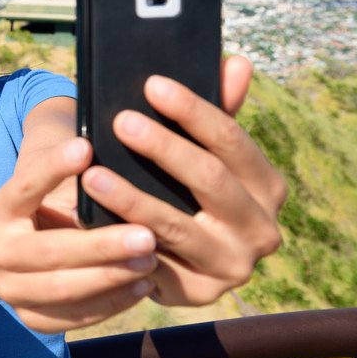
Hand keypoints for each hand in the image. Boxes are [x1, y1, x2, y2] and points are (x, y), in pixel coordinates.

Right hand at [0, 137, 160, 332]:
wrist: (15, 258)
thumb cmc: (47, 210)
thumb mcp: (51, 189)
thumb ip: (76, 184)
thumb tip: (116, 174)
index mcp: (0, 209)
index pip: (25, 186)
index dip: (54, 167)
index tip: (87, 147)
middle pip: (50, 250)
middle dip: (101, 245)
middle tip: (147, 235)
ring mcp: (10, 288)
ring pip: (63, 288)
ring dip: (111, 277)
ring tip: (150, 261)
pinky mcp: (31, 317)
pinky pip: (74, 316)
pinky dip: (112, 302)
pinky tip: (142, 285)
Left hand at [79, 56, 284, 305]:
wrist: (164, 255)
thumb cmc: (180, 189)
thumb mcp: (198, 152)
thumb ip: (215, 114)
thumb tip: (236, 64)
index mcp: (266, 188)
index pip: (233, 141)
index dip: (194, 111)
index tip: (153, 85)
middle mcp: (261, 231)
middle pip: (209, 180)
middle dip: (163, 148)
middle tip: (121, 122)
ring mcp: (231, 267)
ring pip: (176, 226)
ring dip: (132, 197)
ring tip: (92, 174)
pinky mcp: (195, 294)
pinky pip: (151, 263)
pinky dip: (120, 239)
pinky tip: (91, 221)